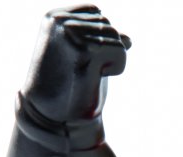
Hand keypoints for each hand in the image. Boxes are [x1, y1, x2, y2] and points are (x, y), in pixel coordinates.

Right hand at [22, 5, 130, 123]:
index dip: (101, 39)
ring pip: (115, 37)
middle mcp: (60, 20)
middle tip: (85, 73)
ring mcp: (70, 33)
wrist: (54, 117)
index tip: (84, 60)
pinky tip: (95, 78)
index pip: (96, 13)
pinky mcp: (83, 49)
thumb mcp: (85, 60)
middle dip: (107, 51)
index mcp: (55, 17)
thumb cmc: (69, 90)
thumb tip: (128, 39)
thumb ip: (101, 42)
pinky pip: (120, 51)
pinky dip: (116, 68)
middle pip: (108, 25)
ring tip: (89, 75)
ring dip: (111, 62)